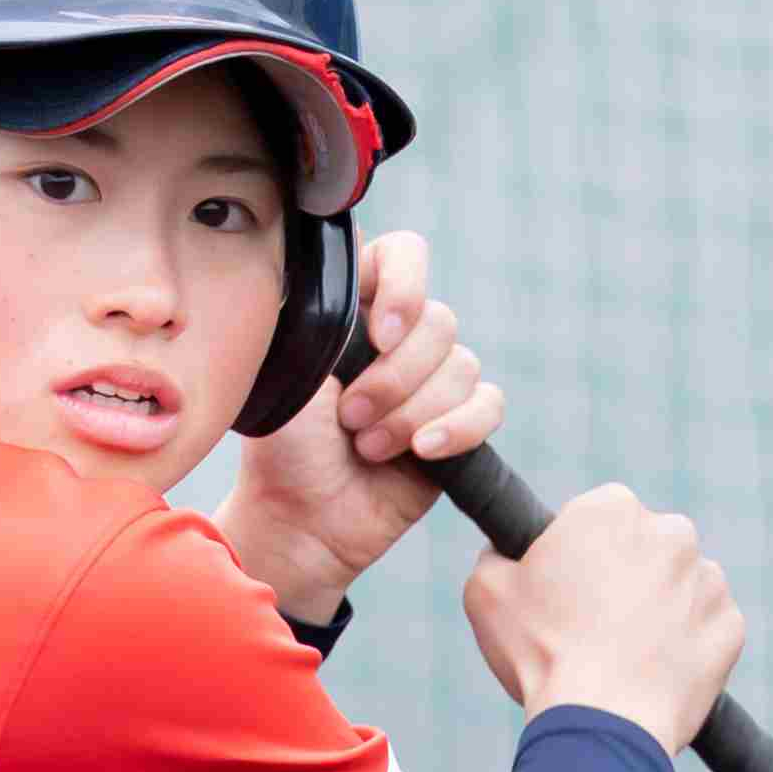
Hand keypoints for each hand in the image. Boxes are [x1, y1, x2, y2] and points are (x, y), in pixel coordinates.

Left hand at [222, 230, 505, 623]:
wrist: (302, 519)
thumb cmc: (283, 445)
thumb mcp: (288, 366)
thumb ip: (320, 306)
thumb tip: (354, 253)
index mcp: (356, 308)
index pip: (404, 255)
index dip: (404, 286)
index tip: (378, 335)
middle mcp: (400, 337)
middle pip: (439, 321)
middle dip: (394, 378)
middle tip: (348, 417)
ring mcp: (432, 381)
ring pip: (463, 367)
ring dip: (411, 413)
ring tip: (366, 447)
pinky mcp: (460, 424)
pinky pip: (489, 405)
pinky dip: (457, 429)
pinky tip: (421, 452)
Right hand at [459, 484, 743, 753]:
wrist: (602, 722)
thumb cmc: (540, 653)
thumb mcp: (487, 590)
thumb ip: (498, 552)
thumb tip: (506, 549)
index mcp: (612, 509)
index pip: (601, 515)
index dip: (582, 551)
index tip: (570, 586)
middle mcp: (671, 532)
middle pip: (648, 546)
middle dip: (629, 573)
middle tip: (597, 622)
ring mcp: (708, 580)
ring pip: (682, 586)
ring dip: (662, 608)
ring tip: (626, 654)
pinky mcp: (731, 626)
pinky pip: (708, 628)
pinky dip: (688, 645)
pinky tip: (655, 670)